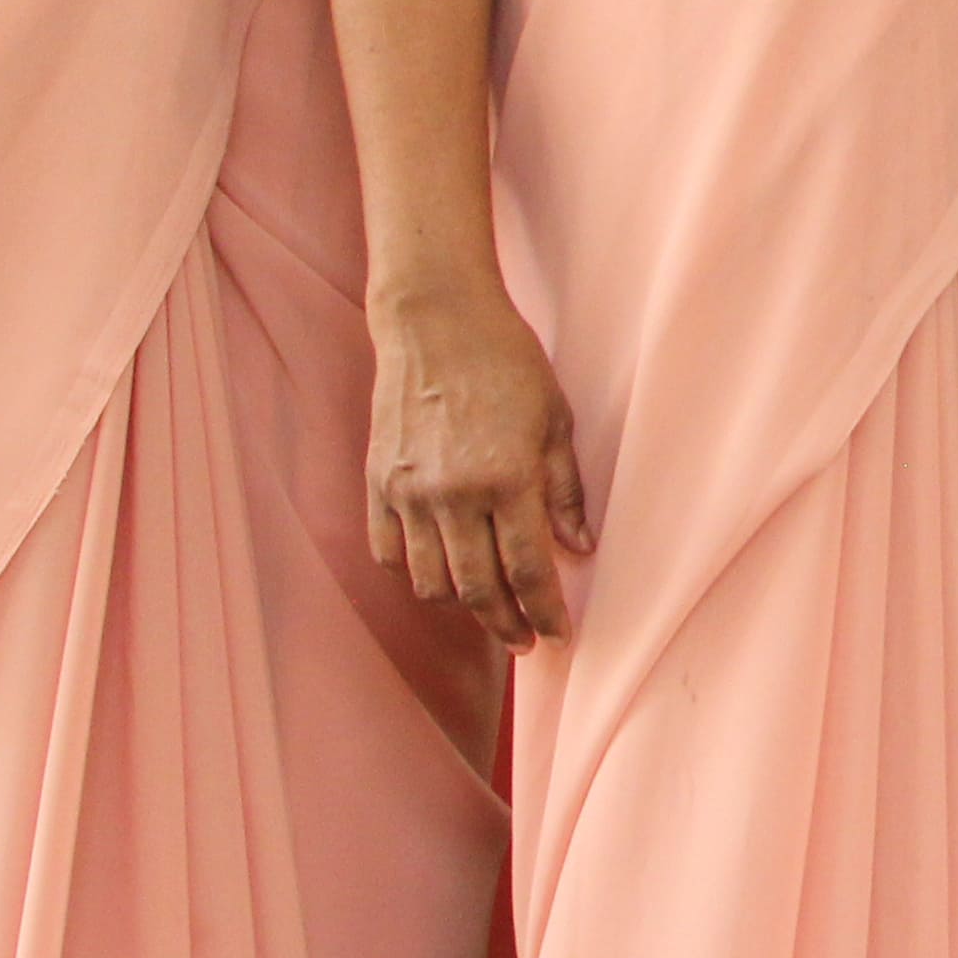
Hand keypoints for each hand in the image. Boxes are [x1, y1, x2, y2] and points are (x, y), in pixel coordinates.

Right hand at [366, 277, 588, 647]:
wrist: (435, 320)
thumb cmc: (507, 362)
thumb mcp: (556, 420)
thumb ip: (565, 491)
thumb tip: (579, 550)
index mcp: (507, 478)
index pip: (528, 570)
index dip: (545, 612)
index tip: (559, 636)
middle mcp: (453, 494)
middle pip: (476, 590)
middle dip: (506, 623)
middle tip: (524, 637)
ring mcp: (408, 492)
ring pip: (430, 582)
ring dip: (461, 606)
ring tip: (487, 607)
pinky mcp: (377, 483)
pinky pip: (390, 553)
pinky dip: (415, 574)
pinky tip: (439, 573)